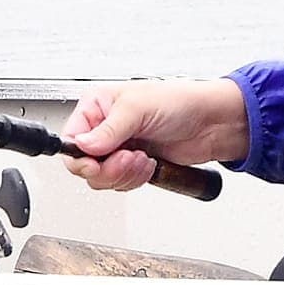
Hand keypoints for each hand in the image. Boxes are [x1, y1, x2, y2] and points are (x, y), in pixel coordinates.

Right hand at [58, 79, 248, 191]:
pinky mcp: (132, 164)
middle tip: (128, 159)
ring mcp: (118, 147)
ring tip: (143, 159)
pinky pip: (120, 183)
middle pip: (84, 164)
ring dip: (124, 175)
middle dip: (108, 168)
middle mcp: (104, 128)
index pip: (71, 139)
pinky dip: (135, 180)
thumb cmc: (179, 101)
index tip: (95, 164)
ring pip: (101, 178)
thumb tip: (82, 146)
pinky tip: (149, 164)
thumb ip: (107, 130)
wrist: (212, 123)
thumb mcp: (137, 109)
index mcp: (97, 106)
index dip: (80, 157)